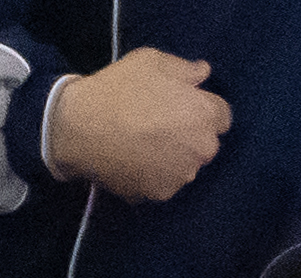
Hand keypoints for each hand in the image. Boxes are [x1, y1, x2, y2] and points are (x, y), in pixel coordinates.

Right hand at [45, 48, 231, 203]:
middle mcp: (201, 148)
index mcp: (205, 113)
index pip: (221, 117)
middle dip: (190, 137)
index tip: (181, 110)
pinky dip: (153, 176)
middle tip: (160, 129)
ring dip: (173, 159)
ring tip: (144, 148)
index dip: (201, 111)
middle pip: (205, 145)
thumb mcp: (152, 62)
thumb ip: (184, 69)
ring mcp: (180, 174)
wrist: (78, 128)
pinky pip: (163, 184)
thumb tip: (203, 74)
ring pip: (184, 166)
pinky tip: (134, 163)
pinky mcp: (158, 194)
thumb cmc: (117, 89)